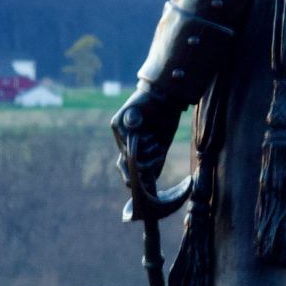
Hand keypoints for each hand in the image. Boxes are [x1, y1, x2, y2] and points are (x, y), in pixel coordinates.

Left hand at [110, 84, 181, 201]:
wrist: (167, 98)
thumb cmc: (164, 120)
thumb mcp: (160, 146)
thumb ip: (154, 161)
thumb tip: (151, 180)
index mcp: (130, 145)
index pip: (124, 167)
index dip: (131, 179)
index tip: (143, 187)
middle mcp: (122, 139)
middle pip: (123, 165)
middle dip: (141, 170)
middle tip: (153, 167)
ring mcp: (118, 130)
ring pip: (129, 156)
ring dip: (147, 154)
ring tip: (157, 144)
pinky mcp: (118, 122)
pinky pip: (129, 143)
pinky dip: (143, 145)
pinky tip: (153, 139)